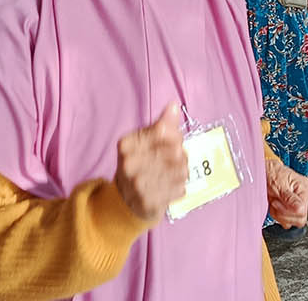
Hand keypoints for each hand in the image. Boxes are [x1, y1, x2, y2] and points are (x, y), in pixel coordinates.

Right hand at [114, 104, 187, 223]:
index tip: (173, 141)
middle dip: (180, 156)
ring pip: (181, 170)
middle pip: (176, 151)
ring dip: (182, 173)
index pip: (164, 131)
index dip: (175, 136)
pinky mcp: (149, 202)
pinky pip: (180, 189)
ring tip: (172, 175)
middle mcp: (129, 164)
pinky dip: (179, 188)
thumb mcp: (145, 141)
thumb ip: (161, 124)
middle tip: (173, 161)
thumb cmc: (139, 164)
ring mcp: (138, 185)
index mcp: (127, 144)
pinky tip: (169, 188)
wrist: (125, 201)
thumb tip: (174, 105)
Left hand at [265, 159, 307, 228]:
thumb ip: (289, 198)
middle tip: (275, 202)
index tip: (277, 203)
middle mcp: (303, 196)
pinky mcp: (290, 208)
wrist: (265, 171)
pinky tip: (275, 206)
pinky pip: (286, 220)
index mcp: (304, 189)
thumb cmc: (272, 174)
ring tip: (274, 202)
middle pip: (299, 219)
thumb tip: (300, 209)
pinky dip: (278, 215)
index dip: (287, 211)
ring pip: (292, 221)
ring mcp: (297, 203)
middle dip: (283, 214)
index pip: (302, 212)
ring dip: (279, 215)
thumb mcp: (279, 185)